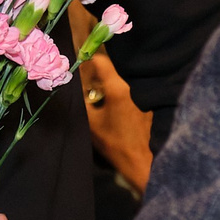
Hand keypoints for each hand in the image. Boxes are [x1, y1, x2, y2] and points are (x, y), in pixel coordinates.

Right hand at [79, 52, 153, 196]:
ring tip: (99, 93)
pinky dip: (122, 95)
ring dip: (110, 85)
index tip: (80, 61)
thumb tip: (71, 86)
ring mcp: (143, 95)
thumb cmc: (113, 142)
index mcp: (117, 88)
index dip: (89, 59)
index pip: (101, 61)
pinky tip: (115, 106)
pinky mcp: (148, 105)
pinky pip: (131, 92)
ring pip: (122, 82)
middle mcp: (132, 87)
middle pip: (113, 70)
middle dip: (98, 74)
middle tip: (86, 80)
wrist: (139, 161)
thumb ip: (81, 101)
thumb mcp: (90, 122)